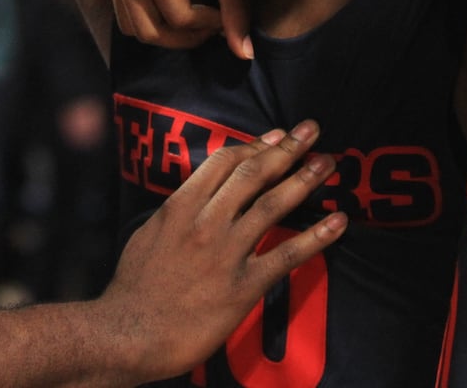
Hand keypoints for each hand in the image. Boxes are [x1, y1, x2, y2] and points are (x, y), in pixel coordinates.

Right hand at [101, 120, 345, 380]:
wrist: (128, 335)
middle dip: (287, 150)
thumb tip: (201, 195)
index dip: (256, 145)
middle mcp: (205, 223)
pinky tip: (338, 221)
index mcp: (180, 207)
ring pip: (272, 206)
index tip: (278, 135)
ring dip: (304, 180)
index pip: (224, 162)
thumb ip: (177, 211)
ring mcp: (225, 254)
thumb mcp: (148, 233)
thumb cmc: (133, 288)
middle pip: (253, 175)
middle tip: (312, 131)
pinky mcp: (242, 287)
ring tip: (327, 163)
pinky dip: (316, 237)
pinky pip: (286, 256)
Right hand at [103, 0, 252, 58]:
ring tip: (197, 8)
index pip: (179, 18)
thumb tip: (245, 56)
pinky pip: (125, 8)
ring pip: (131, 26)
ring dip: (166, 28)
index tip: (227, 13)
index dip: (210, 24)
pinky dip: (151, 13)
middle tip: (213, 23)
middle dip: (185, 36)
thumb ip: (237, 8)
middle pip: (148, 31)